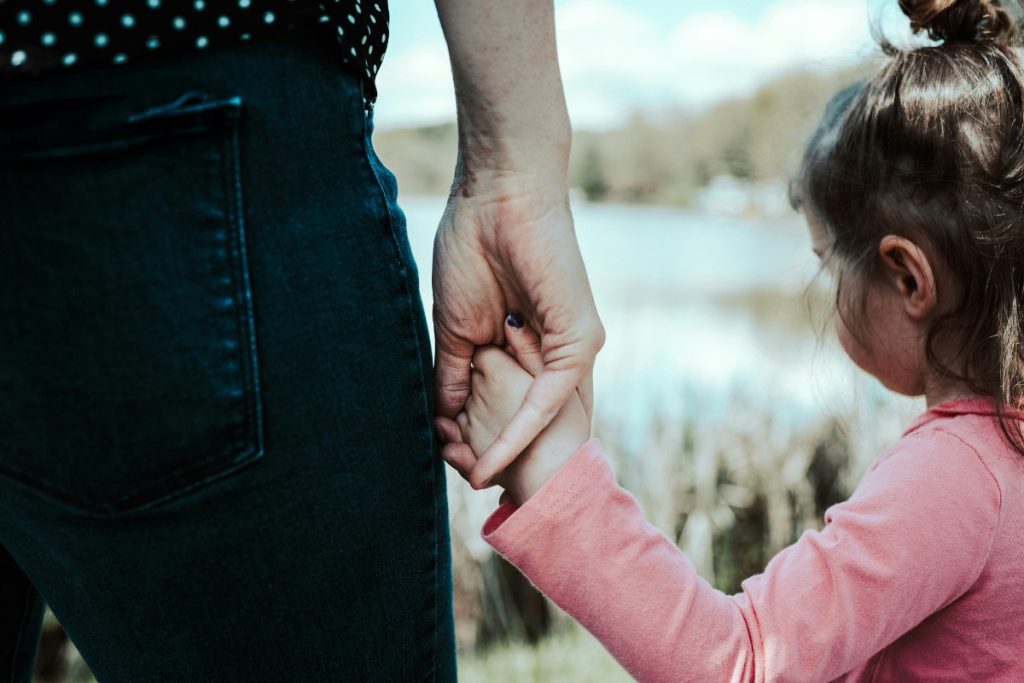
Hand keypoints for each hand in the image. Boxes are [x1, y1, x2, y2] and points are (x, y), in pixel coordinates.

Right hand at [432, 172, 603, 488]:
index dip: (483, 439)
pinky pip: (549, 399)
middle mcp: (557, 353)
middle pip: (531, 422)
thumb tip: (442, 421)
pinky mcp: (581, 340)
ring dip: (503, 452)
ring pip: (542, 419)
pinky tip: (488, 458)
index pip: (513, 407)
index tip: (450, 464)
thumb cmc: (471, 249)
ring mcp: (574, 349)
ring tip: (469, 480)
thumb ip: (454, 376)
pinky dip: (518, 432)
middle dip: (495, 455)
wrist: (494, 195)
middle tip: (461, 482)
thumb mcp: (456, 328)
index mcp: (530, 348)